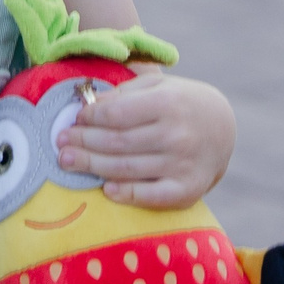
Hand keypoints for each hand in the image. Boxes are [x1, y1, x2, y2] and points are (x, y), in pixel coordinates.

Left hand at [56, 72, 234, 208]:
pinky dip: (126, 194)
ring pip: (126, 169)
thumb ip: (124, 94)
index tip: (74, 119)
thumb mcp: (158, 87)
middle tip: (60, 142)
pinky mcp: (186, 190)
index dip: (90, 118)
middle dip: (83, 142)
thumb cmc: (181, 103)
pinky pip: (150, 196)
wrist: (223, 128)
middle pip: (117, 142)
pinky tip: (105, 189)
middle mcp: (177, 135)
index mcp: (169, 104)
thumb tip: (87, 106)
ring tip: (68, 161)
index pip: (117, 113)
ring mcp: (182, 165)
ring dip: (92, 166)